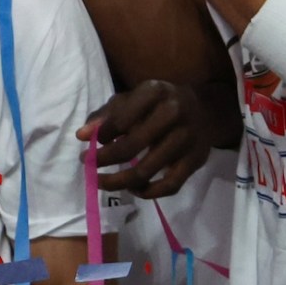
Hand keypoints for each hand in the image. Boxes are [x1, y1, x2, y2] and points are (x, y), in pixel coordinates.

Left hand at [84, 81, 219, 198]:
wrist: (204, 109)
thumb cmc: (157, 104)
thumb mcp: (132, 99)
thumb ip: (106, 115)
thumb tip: (82, 136)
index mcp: (154, 92)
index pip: (121, 119)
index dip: (101, 136)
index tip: (90, 145)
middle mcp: (173, 112)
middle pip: (131, 146)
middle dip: (104, 160)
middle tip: (88, 165)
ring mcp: (187, 138)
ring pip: (147, 170)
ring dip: (119, 181)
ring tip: (102, 181)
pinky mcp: (196, 160)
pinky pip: (169, 185)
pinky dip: (148, 192)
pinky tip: (133, 189)